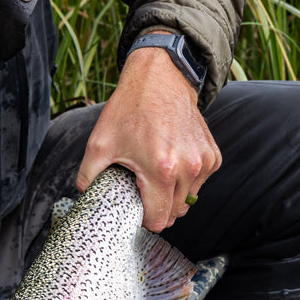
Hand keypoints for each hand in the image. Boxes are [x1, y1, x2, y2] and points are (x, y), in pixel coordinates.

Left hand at [76, 34, 220, 230]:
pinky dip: (186, 178)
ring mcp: (204, 162)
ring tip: (156, 169)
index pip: (159, 220)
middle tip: (142, 186)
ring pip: (188, 199)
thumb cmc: (130, 110)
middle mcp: (188, 168)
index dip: (144, 218)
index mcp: (161, 170)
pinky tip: (172, 159)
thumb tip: (86, 199)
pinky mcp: (213, 155)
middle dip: (158, 206)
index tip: (135, 206)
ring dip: (173, 193)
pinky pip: (199, 182)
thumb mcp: (98, 144)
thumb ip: (87, 178)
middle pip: (175, 213)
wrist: (160, 79)